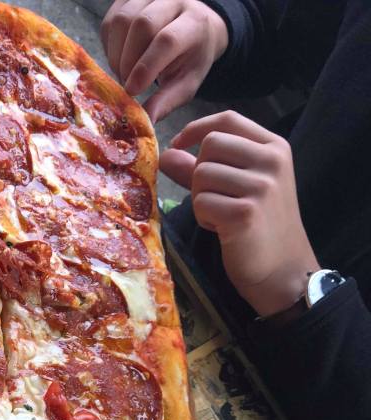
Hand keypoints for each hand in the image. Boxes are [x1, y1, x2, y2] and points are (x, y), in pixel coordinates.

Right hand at [100, 0, 227, 121]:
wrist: (193, 24)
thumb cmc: (190, 58)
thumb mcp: (187, 83)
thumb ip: (167, 101)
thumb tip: (146, 120)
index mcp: (194, 22)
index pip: (166, 40)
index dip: (145, 67)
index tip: (132, 91)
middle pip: (141, 25)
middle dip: (128, 61)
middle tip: (128, 84)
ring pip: (122, 20)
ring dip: (116, 54)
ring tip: (124, 73)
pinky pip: (110, 21)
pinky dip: (109, 46)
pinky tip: (120, 58)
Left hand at [161, 110, 319, 316]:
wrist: (283, 270)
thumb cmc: (259, 228)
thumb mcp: (239, 188)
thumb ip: (203, 168)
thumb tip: (167, 153)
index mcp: (275, 147)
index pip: (228, 119)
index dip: (196, 128)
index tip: (178, 144)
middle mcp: (271, 161)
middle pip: (211, 144)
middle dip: (198, 171)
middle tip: (211, 197)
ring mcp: (260, 186)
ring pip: (202, 174)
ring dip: (200, 198)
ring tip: (221, 215)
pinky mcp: (244, 213)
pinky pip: (201, 202)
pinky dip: (204, 217)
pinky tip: (222, 229)